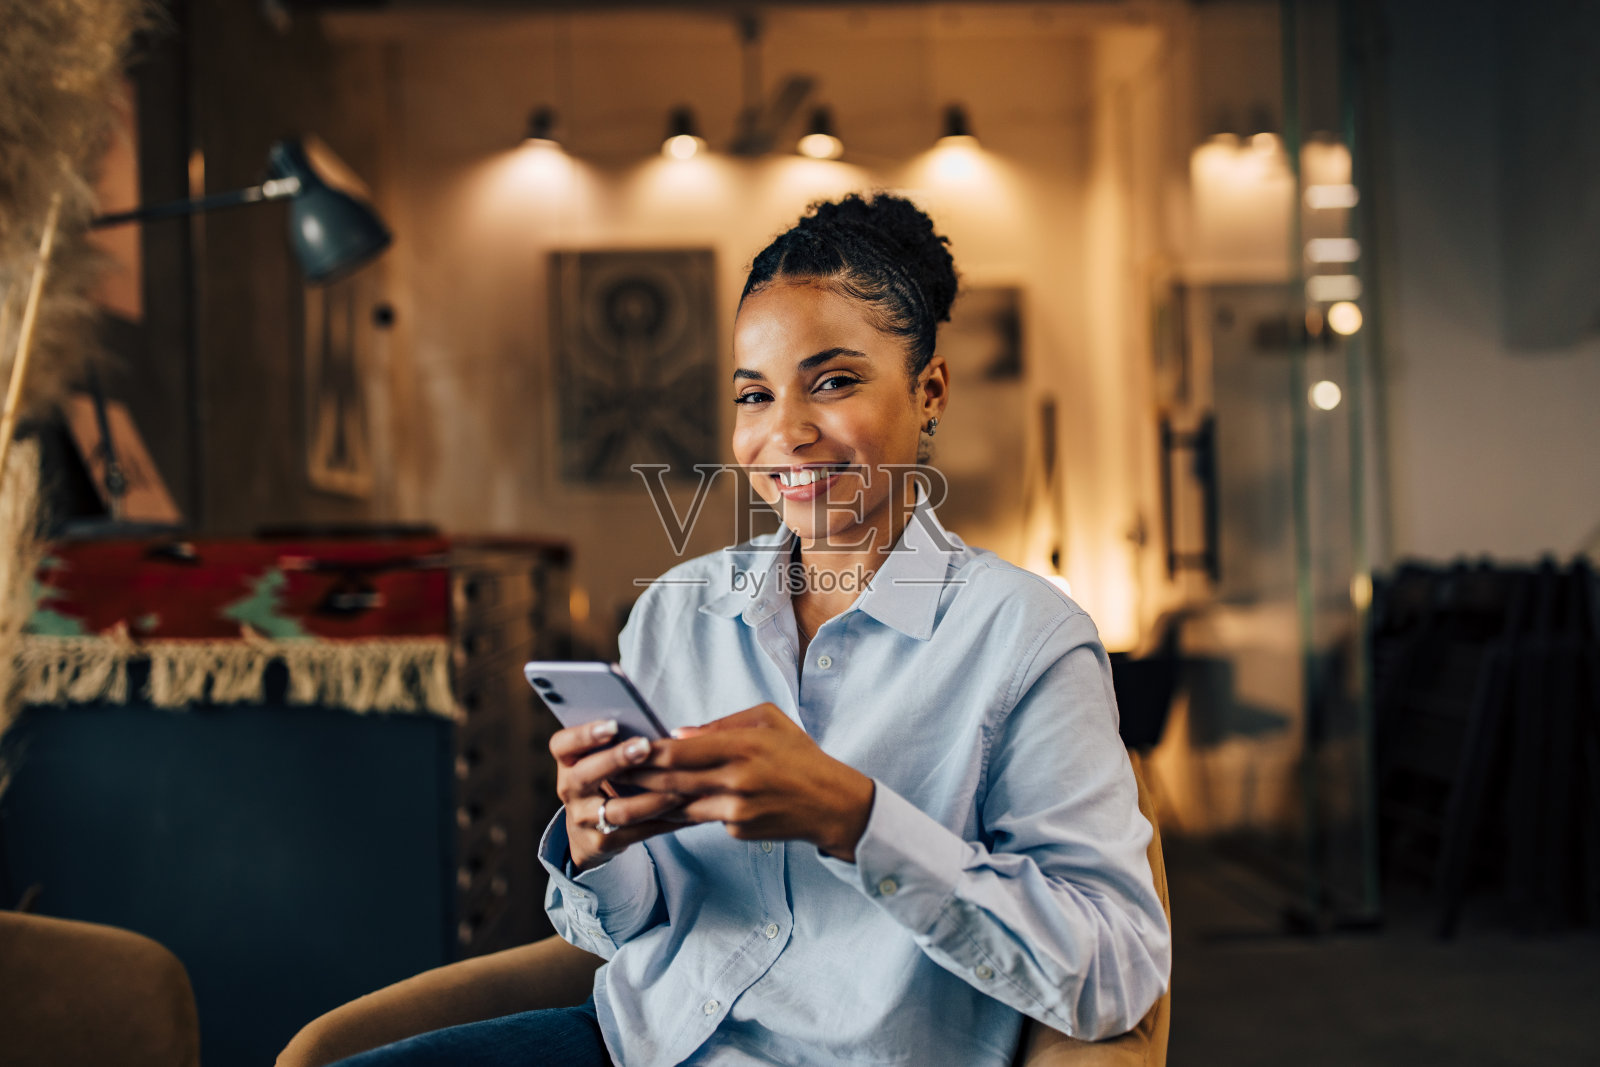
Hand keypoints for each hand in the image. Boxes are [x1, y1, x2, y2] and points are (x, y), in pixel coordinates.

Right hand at [551, 719, 687, 872]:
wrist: (588, 832)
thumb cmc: (605, 779)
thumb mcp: (601, 759)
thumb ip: (620, 743)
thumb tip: (662, 729)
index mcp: (568, 762)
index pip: (562, 745)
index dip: (584, 734)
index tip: (612, 725)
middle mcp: (570, 790)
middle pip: (585, 775)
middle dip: (616, 759)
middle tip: (645, 746)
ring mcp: (583, 819)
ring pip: (618, 810)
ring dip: (653, 798)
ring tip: (682, 786)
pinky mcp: (602, 843)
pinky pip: (638, 831)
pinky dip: (667, 820)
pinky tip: (691, 809)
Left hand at [620, 703, 874, 861]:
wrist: (831, 804)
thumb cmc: (798, 755)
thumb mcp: (768, 722)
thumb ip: (722, 725)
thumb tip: (678, 733)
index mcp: (743, 746)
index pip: (682, 749)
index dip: (648, 750)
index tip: (624, 746)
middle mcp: (737, 780)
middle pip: (673, 780)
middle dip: (637, 777)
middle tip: (609, 772)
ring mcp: (737, 810)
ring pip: (679, 805)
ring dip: (649, 800)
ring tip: (621, 792)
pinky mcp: (738, 831)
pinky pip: (702, 818)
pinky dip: (680, 812)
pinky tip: (657, 809)